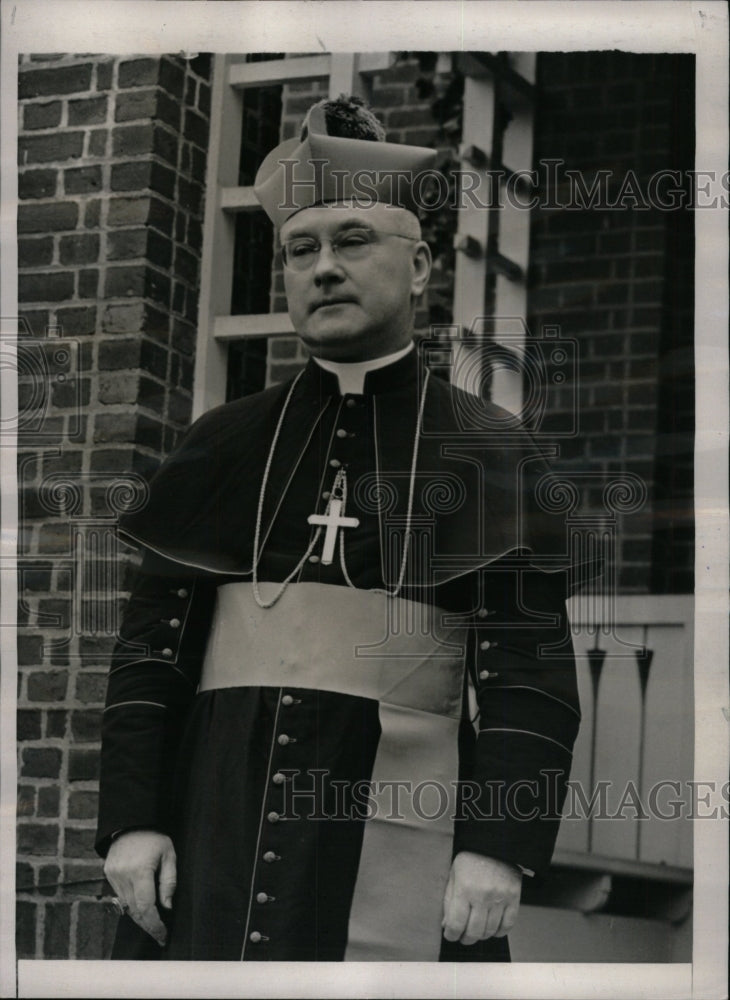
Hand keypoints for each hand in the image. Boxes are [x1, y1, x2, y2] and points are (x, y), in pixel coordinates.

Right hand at [103, 830, 176, 946]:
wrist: (131, 822)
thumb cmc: (154, 837)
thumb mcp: (169, 854)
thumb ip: (169, 881)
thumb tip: (167, 907)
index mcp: (140, 871)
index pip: (146, 906)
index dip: (155, 924)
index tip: (163, 936)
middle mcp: (123, 876)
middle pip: (135, 911)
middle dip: (148, 926)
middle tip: (160, 937)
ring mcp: (113, 876)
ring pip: (126, 907)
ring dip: (140, 918)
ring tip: (153, 926)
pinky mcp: (108, 875)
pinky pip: (120, 897)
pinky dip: (131, 906)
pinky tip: (141, 910)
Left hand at [442, 851, 521, 944]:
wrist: (495, 842)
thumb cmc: (471, 857)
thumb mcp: (454, 874)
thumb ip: (449, 900)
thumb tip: (447, 925)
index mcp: (464, 888)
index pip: (456, 924)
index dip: (451, 935)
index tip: (450, 935)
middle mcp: (483, 895)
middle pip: (474, 932)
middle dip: (466, 938)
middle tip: (463, 936)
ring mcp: (500, 897)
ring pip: (490, 931)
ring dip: (481, 936)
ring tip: (476, 931)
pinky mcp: (514, 897)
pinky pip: (508, 925)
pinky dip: (499, 932)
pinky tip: (492, 928)